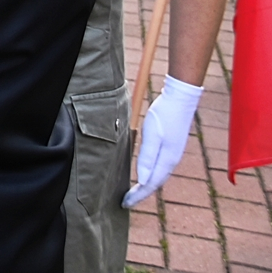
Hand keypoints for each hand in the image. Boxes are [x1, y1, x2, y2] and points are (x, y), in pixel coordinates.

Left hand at [123, 74, 203, 206]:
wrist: (180, 101)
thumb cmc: (164, 116)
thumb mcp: (152, 135)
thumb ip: (148, 157)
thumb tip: (143, 180)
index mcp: (167, 160)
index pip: (151, 185)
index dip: (138, 196)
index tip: (125, 203)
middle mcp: (171, 161)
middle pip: (155, 184)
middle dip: (141, 195)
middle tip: (126, 202)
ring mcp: (173, 155)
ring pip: (159, 177)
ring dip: (147, 187)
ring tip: (134, 193)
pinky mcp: (171, 148)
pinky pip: (160, 169)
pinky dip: (151, 176)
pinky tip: (145, 175)